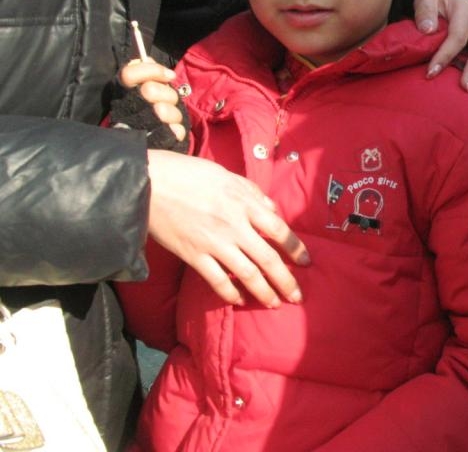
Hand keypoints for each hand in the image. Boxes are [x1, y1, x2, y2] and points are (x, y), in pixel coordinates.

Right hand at [119, 59, 185, 141]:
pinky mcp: (152, 144)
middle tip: (168, 101)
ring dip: (173, 113)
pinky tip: (172, 131)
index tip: (170, 75)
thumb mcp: (150, 88)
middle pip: (150, 90)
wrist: (156, 143)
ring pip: (162, 110)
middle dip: (167, 94)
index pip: (129, 74)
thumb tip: (147, 59)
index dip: (151, 70)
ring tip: (170, 119)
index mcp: (124, 94)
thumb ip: (148, 73)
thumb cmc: (154, 110)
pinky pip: (174, 131)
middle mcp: (126, 109)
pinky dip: (177, 130)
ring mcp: (138, 128)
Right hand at [146, 150, 310, 307]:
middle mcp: (235, 226)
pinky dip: (231, 293)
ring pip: (248, 275)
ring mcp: (215, 243)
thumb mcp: (228, 176)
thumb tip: (272, 209)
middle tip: (297, 297)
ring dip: (263, 292)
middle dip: (286, 281)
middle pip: (269, 259)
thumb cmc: (189, 174)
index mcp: (246, 204)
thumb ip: (253, 193)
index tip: (306, 262)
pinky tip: (239, 300)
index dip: (296, 249)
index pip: (280, 230)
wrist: (149, 184)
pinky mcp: (194, 256)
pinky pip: (218, 281)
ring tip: (274, 304)